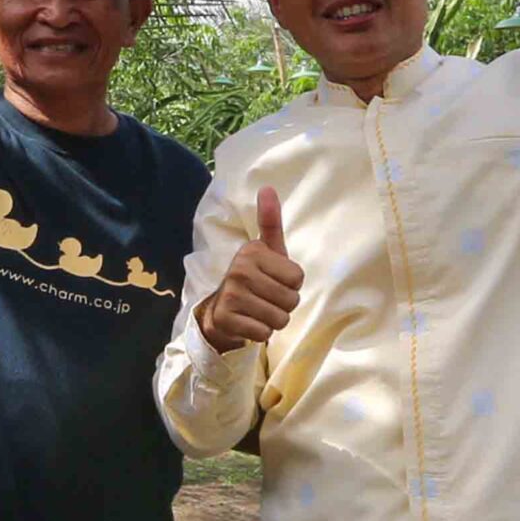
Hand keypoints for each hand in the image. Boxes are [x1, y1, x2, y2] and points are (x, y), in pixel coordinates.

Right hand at [198, 187, 302, 353]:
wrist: (221, 309)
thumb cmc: (254, 277)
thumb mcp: (266, 251)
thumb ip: (270, 222)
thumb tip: (268, 187)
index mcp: (252, 252)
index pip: (298, 278)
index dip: (291, 284)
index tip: (273, 279)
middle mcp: (239, 270)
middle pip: (291, 300)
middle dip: (283, 305)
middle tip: (266, 298)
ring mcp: (231, 295)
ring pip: (280, 319)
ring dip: (273, 320)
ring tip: (258, 310)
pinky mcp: (226, 319)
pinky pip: (264, 333)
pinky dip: (260, 333)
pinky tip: (249, 322)